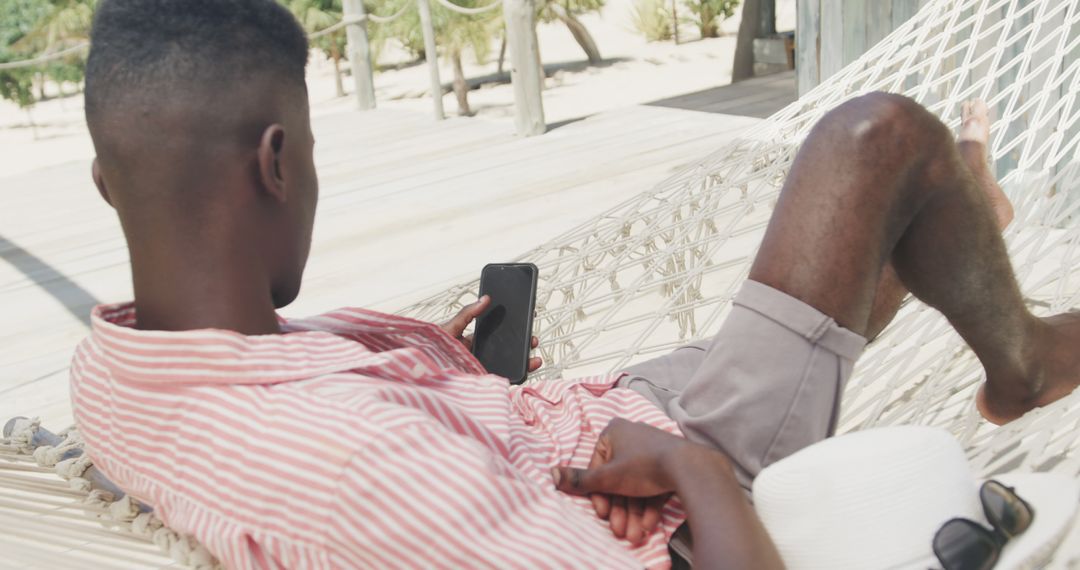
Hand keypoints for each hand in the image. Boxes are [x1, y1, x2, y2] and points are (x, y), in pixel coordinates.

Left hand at [440, 296, 542, 372]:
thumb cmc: (430, 349)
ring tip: (534, 357)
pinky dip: (517, 376)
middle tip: (532, 338)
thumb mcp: (449, 327)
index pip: (495, 334)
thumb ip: (467, 314)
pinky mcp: (482, 381)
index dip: (511, 329)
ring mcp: (480, 369)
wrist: (422, 372)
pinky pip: (501, 379)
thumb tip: (485, 298)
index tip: (524, 320)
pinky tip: (526, 369)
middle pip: (504, 350)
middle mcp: (478, 356)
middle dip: (521, 345)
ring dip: (523, 361)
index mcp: (471, 342)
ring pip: (507, 365)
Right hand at [552, 418, 725, 544]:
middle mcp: (632, 436)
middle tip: (620, 531)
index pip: (598, 467)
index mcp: (613, 432)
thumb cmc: (643, 466)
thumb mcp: (607, 477)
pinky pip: (653, 485)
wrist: (688, 468)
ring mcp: (652, 449)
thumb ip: (579, 479)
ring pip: (636, 486)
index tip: (604, 514)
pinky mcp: (669, 462)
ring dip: (633, 513)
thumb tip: (550, 474)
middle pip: (619, 480)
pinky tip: (648, 524)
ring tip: (635, 534)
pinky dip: (649, 505)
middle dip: (620, 510)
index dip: (598, 494)